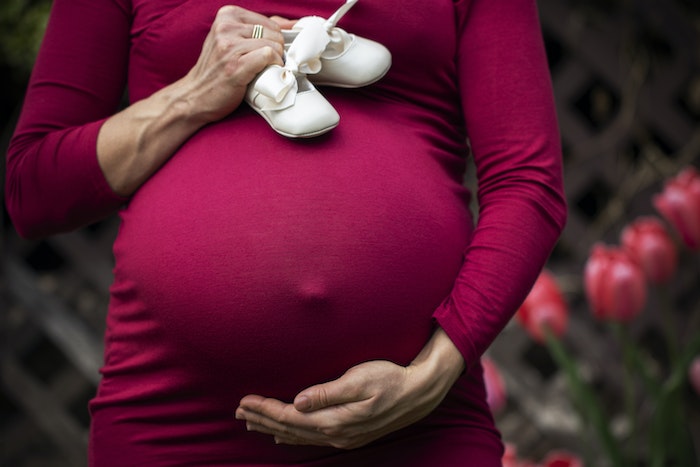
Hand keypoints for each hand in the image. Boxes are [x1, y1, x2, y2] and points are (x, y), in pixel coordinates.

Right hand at [179, 6, 292, 123]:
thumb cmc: (217, 71)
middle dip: (276, 52)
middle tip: (264, 66)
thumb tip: (291, 25)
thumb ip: (260, 29)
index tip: (267, 55)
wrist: (195, 97)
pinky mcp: (235, 64)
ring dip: (275, 62)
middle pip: (275, 34)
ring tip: (262, 71)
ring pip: (274, 45)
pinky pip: (268, 56)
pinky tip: (264, 74)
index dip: (275, 42)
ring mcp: (229, 45)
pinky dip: (273, 66)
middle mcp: (226, 27)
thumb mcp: (232, 41)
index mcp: (227, 15)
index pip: (271, 23)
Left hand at [235, 328, 464, 448]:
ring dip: (273, 428)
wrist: (419, 393)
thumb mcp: (359, 379)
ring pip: (299, 436)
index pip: (289, 417)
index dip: (265, 410)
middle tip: (238, 411)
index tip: (245, 400)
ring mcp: (343, 437)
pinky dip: (292, 435)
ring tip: (252, 422)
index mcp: (335, 420)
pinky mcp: (349, 435)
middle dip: (262, 419)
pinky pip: (311, 439)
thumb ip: (327, 392)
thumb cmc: (390, 378)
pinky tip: (283, 433)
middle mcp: (336, 434)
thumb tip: (298, 402)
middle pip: (290, 429)